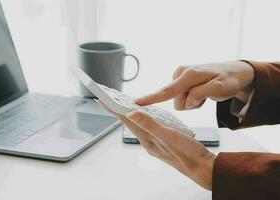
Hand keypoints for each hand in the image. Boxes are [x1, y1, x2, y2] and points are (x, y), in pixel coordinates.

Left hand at [98, 102, 213, 189]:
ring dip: (130, 114)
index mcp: (147, 139)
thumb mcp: (168, 135)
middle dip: (118, 110)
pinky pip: (148, 128)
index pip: (126, 120)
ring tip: (122, 105)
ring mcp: (155, 143)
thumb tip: (131, 113)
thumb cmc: (188, 154)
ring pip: (138, 125)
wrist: (203, 169)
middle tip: (109, 99)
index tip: (101, 99)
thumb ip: (149, 124)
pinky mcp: (162, 143)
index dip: (113, 108)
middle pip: (129, 122)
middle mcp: (148, 142)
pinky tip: (146, 116)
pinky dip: (144, 119)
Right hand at [136, 61, 254, 108]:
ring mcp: (180, 76)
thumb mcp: (222, 88)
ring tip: (205, 93)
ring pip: (179, 101)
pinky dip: (193, 98)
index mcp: (189, 75)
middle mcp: (181, 73)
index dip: (152, 98)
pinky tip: (201, 92)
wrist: (234, 72)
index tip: (137, 103)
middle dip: (190, 103)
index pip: (168, 91)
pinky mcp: (181, 80)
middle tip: (206, 97)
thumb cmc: (229, 80)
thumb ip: (202, 94)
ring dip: (193, 101)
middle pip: (176, 100)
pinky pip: (182, 97)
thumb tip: (187, 100)